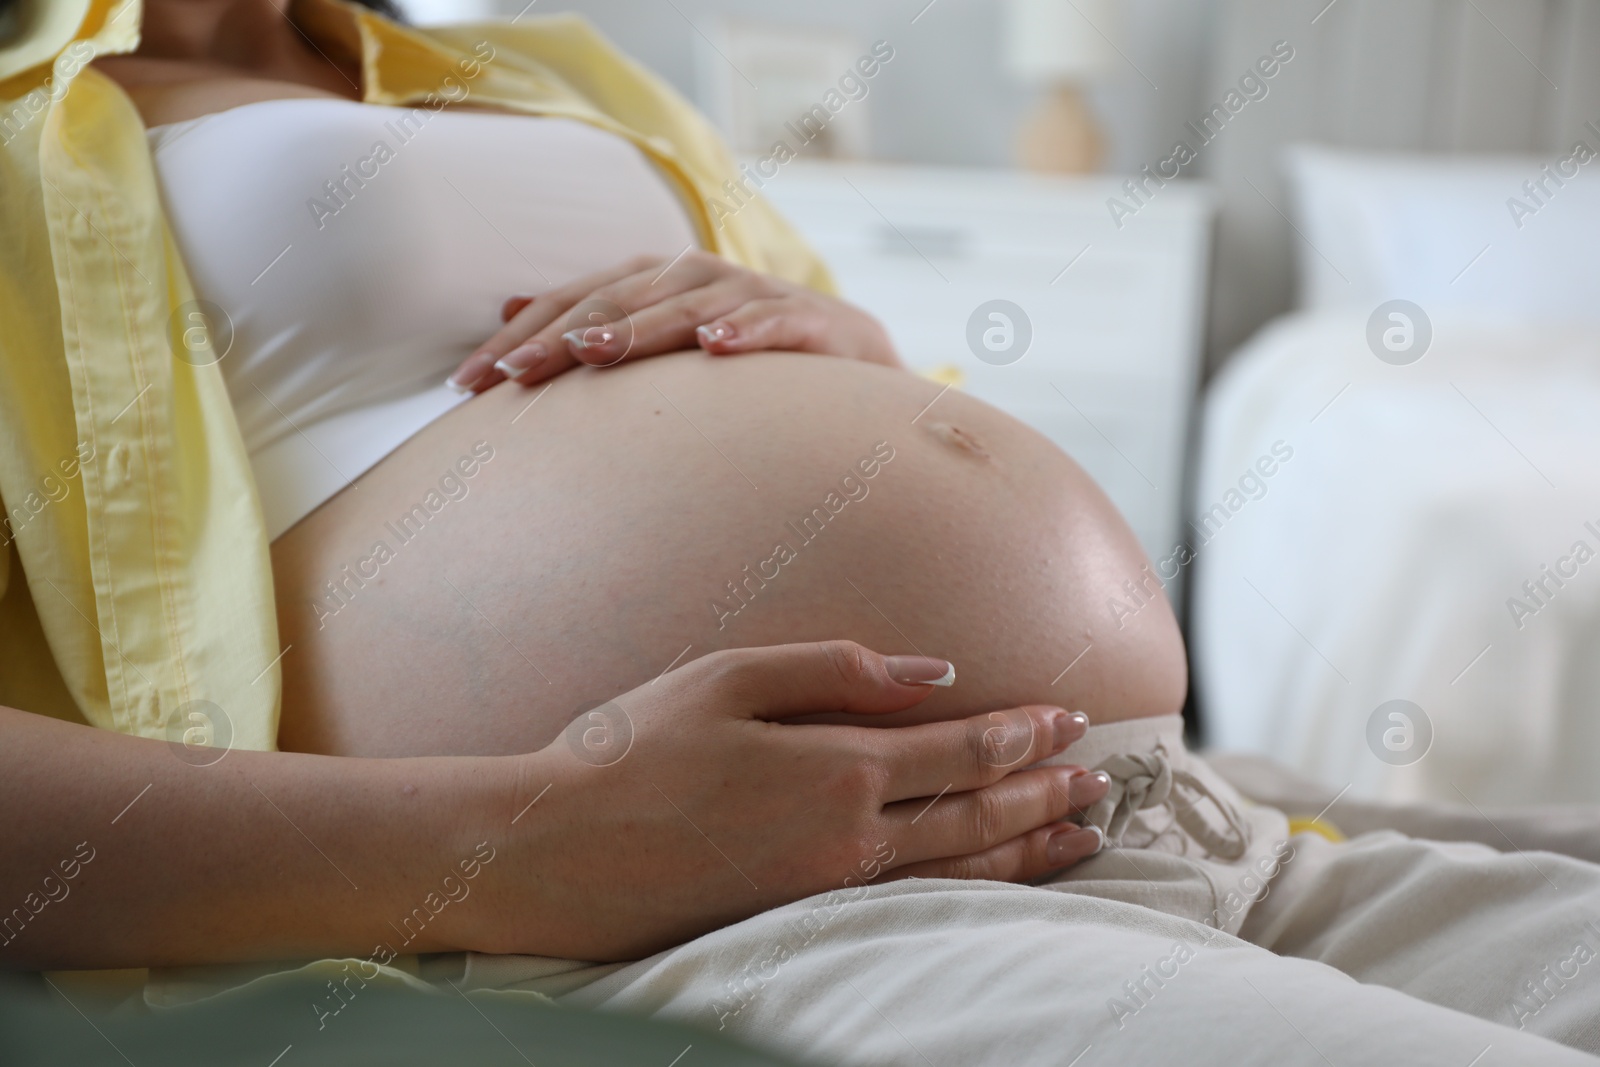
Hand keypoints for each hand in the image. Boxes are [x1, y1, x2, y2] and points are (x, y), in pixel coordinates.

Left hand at [446, 252, 899, 392]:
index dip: (520, 337)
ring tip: (593, 354)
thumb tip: (507, 310)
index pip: (574, 304)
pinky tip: (715, 348)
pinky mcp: (810, 320)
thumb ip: (594, 323)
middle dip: (561, 336)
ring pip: (687, 305)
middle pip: (618, 300)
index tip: (466, 384)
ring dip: (641, 326)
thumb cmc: (744, 357)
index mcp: (656, 281)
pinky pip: (773, 322)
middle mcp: (699, 275)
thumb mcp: (664, 339)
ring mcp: (754, 294)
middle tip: (512, 374)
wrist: (855, 358)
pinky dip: (745, 330)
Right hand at [481, 641, 1108, 960]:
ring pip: (960, 874)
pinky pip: (919, 910)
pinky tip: (996, 886)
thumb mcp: (727, 678)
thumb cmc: (629, 753)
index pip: (961, 750)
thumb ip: (838, 670)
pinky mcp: (803, 924)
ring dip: (1029, 853)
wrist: (555, 855)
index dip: (1022, 734)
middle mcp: (850, 839)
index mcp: (836, 768)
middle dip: (1045, 795)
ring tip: (1081, 839)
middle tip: (1100, 783)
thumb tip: (933, 673)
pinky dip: (976, 895)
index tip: (1070, 720)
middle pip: (977, 816)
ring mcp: (830, 892)